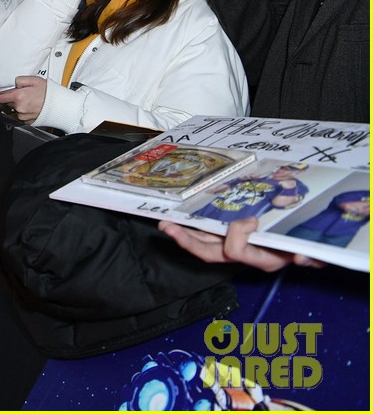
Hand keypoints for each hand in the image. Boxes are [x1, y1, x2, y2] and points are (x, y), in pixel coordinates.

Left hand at [0, 75, 46, 122]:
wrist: (60, 106)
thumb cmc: (49, 93)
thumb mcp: (34, 80)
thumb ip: (20, 80)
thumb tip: (13, 83)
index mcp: (18, 96)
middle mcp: (19, 108)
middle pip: (8, 103)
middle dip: (12, 98)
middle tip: (22, 94)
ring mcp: (23, 116)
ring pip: (15, 110)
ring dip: (19, 105)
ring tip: (30, 100)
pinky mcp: (28, 121)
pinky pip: (21, 116)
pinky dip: (24, 111)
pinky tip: (32, 107)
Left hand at [158, 217, 324, 272]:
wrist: (308, 249)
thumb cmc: (308, 248)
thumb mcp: (312, 252)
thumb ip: (310, 256)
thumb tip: (303, 257)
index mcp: (261, 258)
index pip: (236, 251)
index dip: (236, 236)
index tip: (249, 221)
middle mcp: (244, 256)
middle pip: (208, 252)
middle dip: (186, 240)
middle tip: (166, 225)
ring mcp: (236, 249)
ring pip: (204, 245)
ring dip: (185, 233)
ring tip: (167, 222)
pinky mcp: (232, 240)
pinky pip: (209, 237)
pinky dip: (194, 229)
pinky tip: (180, 220)